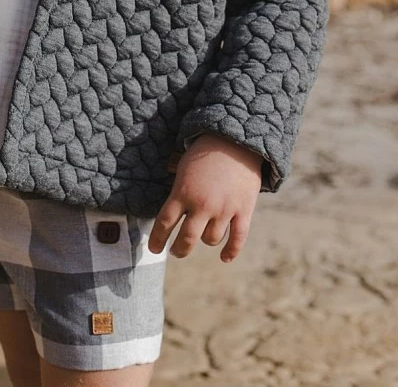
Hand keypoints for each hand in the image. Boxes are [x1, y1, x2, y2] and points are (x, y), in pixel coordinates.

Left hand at [148, 134, 262, 262]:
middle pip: (187, 239)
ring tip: (203, 235)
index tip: (154, 248)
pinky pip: (237, 239)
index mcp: (183, 192)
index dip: (157, 239)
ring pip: (211, 240)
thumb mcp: (183, 167)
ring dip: (205, 240)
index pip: (164, 223)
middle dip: (179, 250)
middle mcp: (202, 204)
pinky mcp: (244, 211)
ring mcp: (224, 209)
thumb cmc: (205, 152)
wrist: (236, 140)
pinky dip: (231, 251)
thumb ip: (178, 191)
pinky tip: (224, 258)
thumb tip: (171, 214)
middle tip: (176, 251)